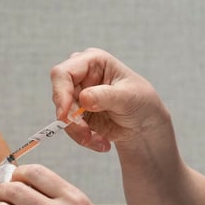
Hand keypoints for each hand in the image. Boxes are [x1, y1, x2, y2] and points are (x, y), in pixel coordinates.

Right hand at [50, 48, 169, 151]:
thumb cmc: (141, 101)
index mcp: (93, 62)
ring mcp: (76, 96)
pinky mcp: (76, 114)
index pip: (63, 73)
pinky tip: (102, 142)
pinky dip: (83, 138)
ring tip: (101, 142)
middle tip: (86, 134)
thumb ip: (106, 96)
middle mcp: (80, 76)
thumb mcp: (128, 97)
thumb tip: (83, 98)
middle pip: (59, 95)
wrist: (145, 124)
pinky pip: (70, 129)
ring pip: (62, 116)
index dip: (60, 93)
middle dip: (70, 119)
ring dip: (78, 132)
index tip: (65, 115)